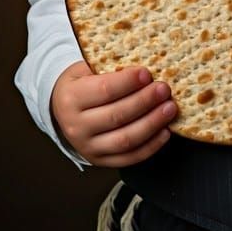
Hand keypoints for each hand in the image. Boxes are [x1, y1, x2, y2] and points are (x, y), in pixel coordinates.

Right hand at [50, 61, 178, 167]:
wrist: (62, 108)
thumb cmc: (82, 83)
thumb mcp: (86, 69)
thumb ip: (111, 69)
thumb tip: (146, 70)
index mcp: (71, 98)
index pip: (104, 91)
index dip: (128, 82)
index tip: (147, 73)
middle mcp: (76, 126)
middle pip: (117, 116)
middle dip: (145, 102)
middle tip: (164, 90)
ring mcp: (88, 147)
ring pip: (124, 140)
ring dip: (152, 124)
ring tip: (169, 109)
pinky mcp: (100, 160)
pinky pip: (128, 158)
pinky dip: (150, 147)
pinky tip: (165, 132)